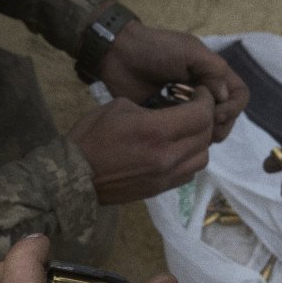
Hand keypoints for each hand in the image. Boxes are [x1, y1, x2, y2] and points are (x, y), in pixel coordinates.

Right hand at [68, 87, 214, 203]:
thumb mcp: (119, 106)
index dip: (206, 100)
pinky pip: (189, 173)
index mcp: (156, 131)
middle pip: (205, 135)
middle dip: (205, 117)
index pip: (201, 114)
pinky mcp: (161, 189)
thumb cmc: (91, 136)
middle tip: (197, 108)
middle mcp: (168, 156)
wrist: (75, 176)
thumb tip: (169, 110)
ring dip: (200, 141)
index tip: (200, 93)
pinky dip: (189, 159)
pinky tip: (177, 150)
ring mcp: (166, 176)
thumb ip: (151, 107)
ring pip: (202, 157)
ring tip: (188, 131)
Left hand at [98, 20, 248, 141]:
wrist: (120, 56)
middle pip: (227, 117)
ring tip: (189, 133)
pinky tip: (176, 137)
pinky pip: (184, 135)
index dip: (233, 107)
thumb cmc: (156, 50)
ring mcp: (186, 108)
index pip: (239, 95)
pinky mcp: (169, 119)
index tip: (216, 112)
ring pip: (207, 129)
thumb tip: (223, 96)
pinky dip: (185, 138)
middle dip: (220, 125)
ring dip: (204, 134)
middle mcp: (204, 93)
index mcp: (213, 75)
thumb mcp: (190, 51)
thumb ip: (213, 70)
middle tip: (202, 128)